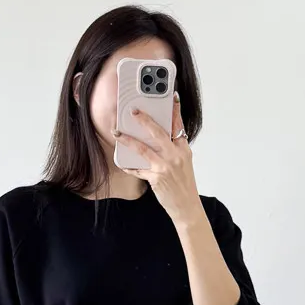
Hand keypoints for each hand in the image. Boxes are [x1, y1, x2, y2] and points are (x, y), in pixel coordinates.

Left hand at [113, 93, 203, 229]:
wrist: (187, 206)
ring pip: (143, 148)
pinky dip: (129, 166)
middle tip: (133, 111)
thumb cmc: (184, 185)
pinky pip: (138, 169)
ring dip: (128, 140)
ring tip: (117, 133)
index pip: (179, 126)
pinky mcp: (156, 178)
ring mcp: (166, 166)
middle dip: (145, 120)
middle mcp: (175, 156)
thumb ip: (173, 149)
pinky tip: (122, 163)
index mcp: (183, 150)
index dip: (175, 110)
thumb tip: (157, 138)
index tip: (172, 97)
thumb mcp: (184, 163)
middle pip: (158, 132)